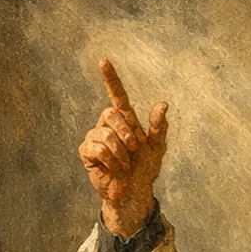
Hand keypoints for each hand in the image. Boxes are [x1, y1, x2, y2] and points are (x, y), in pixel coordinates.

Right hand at [78, 59, 168, 236]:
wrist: (135, 190)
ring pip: (105, 133)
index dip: (110, 78)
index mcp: (126, 120)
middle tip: (134, 150)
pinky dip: (110, 160)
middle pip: (112, 114)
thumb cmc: (146, 168)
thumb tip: (163, 104)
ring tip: (124, 163)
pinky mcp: (87, 152)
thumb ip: (159, 127)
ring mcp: (95, 137)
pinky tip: (113, 167)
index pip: (116, 94)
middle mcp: (108, 124)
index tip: (103, 61)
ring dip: (120, 151)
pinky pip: (97, 148)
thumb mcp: (158, 147)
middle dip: (128, 133)